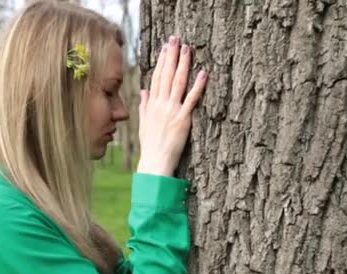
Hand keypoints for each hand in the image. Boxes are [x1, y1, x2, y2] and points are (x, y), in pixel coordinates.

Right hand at [136, 35, 207, 176]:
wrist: (155, 161)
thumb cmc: (150, 145)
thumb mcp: (143, 123)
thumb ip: (144, 106)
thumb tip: (144, 91)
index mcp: (152, 104)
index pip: (156, 77)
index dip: (161, 61)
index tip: (165, 47)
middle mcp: (161, 104)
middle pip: (166, 75)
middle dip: (171, 56)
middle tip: (176, 39)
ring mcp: (172, 111)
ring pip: (178, 83)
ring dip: (183, 64)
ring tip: (188, 49)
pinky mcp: (183, 119)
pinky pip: (192, 99)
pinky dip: (198, 85)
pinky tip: (203, 73)